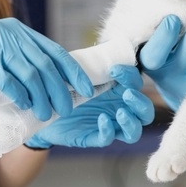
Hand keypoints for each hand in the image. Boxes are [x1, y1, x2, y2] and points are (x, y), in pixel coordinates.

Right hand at [0, 18, 92, 120]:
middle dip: (60, 90)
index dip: (74, 71)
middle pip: (46, 66)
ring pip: (31, 75)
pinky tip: (25, 106)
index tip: (86, 88)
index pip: (55, 51)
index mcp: (19, 31)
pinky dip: (20, 96)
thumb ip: (21, 55)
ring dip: (42, 98)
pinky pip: (8, 81)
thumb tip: (49, 77)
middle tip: (66, 109)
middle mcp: (11, 34)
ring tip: (47, 114)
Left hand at [26, 65, 154, 148]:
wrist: (40, 107)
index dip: (130, 76)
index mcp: (116, 89)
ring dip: (132, 121)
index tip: (114, 70)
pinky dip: (109, 130)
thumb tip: (103, 48)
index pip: (136, 83)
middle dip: (140, 102)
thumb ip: (90, 63)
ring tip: (120, 112)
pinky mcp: (94, 137)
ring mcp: (109, 125)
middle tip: (126, 94)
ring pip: (135, 131)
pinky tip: (102, 120)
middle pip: (145, 110)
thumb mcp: (74, 71)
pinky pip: (110, 138)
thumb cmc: (61, 86)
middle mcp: (118, 108)